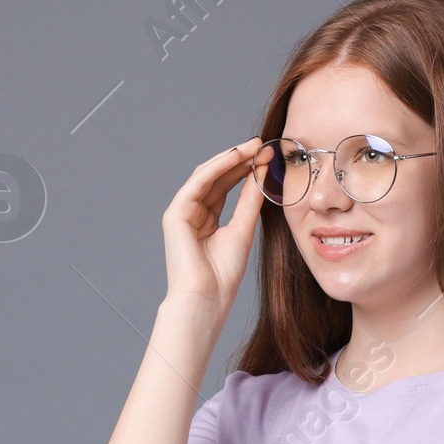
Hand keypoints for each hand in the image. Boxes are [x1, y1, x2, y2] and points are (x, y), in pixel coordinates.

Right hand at [160, 139, 270, 323]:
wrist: (206, 299)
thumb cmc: (222, 276)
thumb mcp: (243, 230)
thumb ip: (250, 200)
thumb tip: (262, 171)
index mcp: (206, 221)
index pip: (225, 187)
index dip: (245, 170)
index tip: (267, 157)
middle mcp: (192, 214)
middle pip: (216, 178)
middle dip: (239, 159)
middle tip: (262, 145)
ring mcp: (181, 213)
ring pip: (206, 176)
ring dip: (230, 158)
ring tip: (253, 147)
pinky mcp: (175, 214)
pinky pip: (198, 183)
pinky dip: (217, 168)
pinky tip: (236, 157)